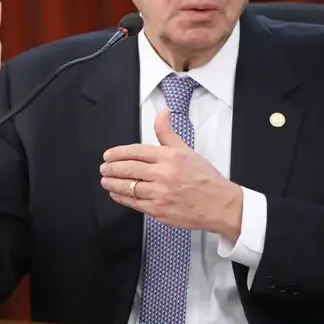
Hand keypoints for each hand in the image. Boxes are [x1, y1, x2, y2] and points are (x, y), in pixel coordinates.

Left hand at [100, 109, 243, 240]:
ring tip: (105, 181)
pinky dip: (122, 198)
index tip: (108, 155)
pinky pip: (135, 203)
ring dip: (113, 184)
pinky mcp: (159, 211)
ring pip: (129, 187)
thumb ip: (168, 133)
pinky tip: (117, 195)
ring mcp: (160, 194)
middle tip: (103, 168)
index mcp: (169, 157)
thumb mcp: (186, 150)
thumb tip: (163, 113)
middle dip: (111, 168)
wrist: (219, 204)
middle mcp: (163, 174)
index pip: (136, 151)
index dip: (118, 153)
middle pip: (129, 169)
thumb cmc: (204, 178)